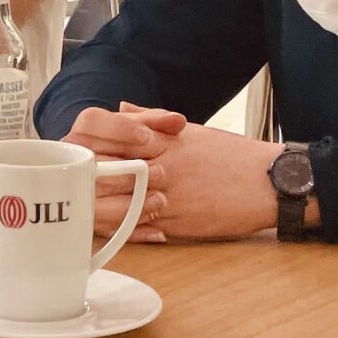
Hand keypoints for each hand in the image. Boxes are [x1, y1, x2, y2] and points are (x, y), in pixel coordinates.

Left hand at [63, 102, 278, 240]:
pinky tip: (111, 230)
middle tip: (66, 182)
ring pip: (113, 202)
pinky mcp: (177, 223)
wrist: (270, 181)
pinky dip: (121, 230)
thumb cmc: (233, 157)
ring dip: (94, 207)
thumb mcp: (191, 131)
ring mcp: (166, 195)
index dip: (83, 140)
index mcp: (160, 138)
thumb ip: (150, 120)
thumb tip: (121, 107)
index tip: (74, 148)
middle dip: (80, 175)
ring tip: (79, 210)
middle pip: (101, 166)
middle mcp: (159, 163)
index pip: (106, 130)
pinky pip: (138, 229)